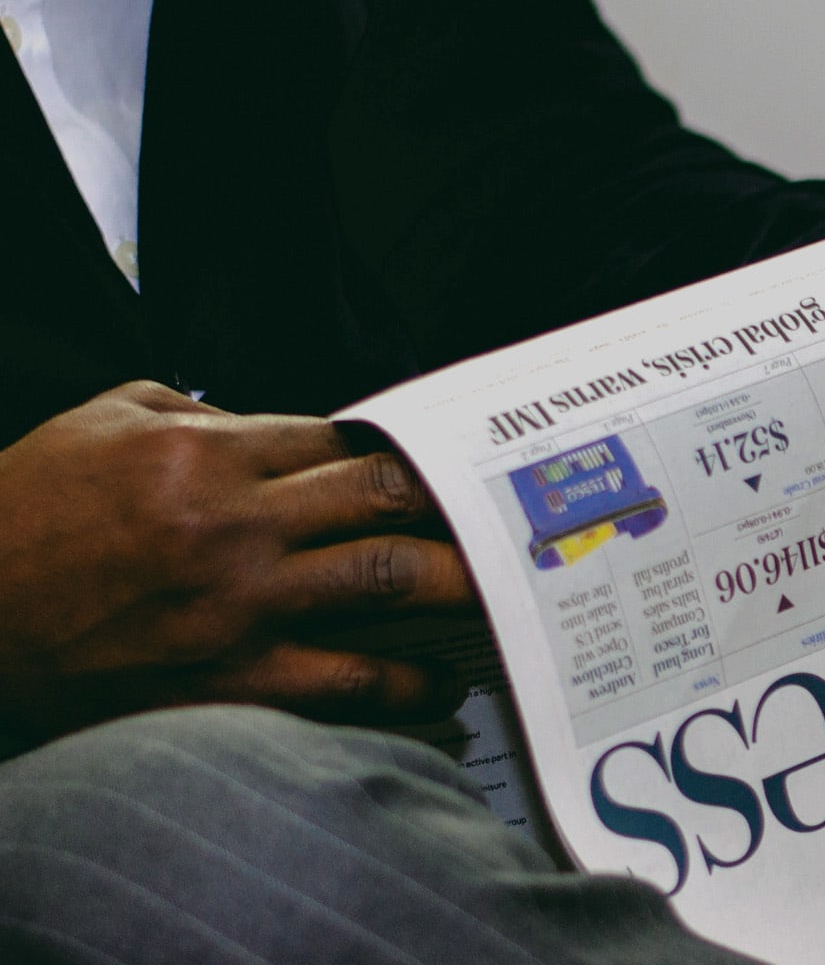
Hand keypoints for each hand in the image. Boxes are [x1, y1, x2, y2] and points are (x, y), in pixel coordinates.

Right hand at [0, 382, 476, 742]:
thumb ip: (190, 410)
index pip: (339, 440)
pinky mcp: (229, 680)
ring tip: (501, 589)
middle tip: (503, 511)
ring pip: (386, 582)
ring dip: (456, 584)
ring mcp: (237, 605)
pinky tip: (439, 686)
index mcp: (202, 452)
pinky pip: (347, 682)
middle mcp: (233, 524)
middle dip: (452, 501)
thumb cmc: (18, 520)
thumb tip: (265, 420)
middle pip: (383, 497)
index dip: (396, 450)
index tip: (436, 462)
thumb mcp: (96, 425)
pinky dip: (405, 686)